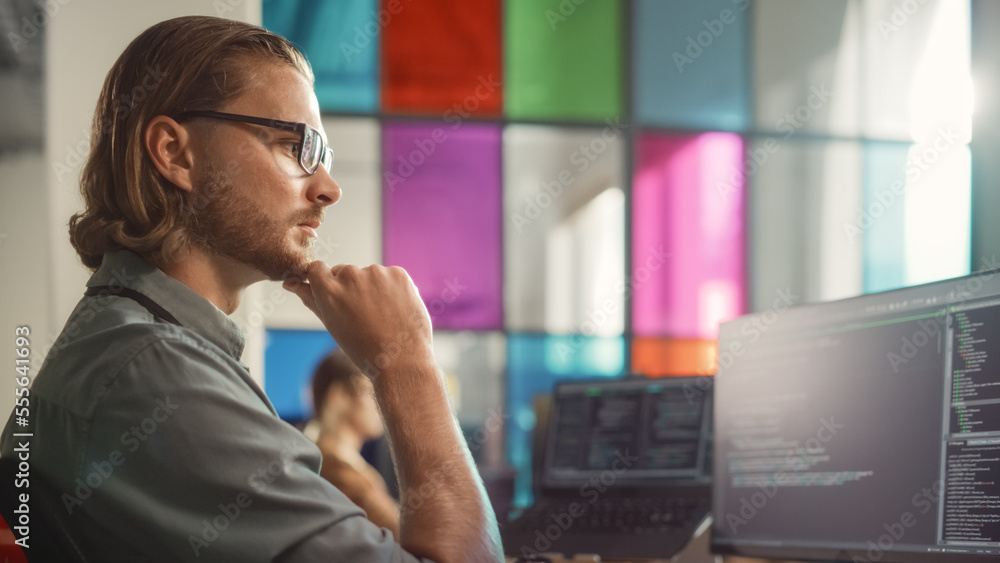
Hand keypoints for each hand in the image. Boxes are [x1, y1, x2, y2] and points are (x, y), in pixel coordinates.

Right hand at [282, 261, 434, 378]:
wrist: (401, 361)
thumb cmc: (363, 348)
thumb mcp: (331, 324)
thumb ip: (310, 299)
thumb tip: (290, 283)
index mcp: (328, 289)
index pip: (317, 268)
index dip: (327, 283)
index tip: (337, 298)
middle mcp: (350, 276)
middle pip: (344, 272)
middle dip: (351, 288)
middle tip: (364, 315)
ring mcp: (377, 273)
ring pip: (369, 274)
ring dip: (373, 288)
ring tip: (382, 316)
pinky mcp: (398, 274)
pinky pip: (390, 276)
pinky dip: (393, 289)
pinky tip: (396, 309)